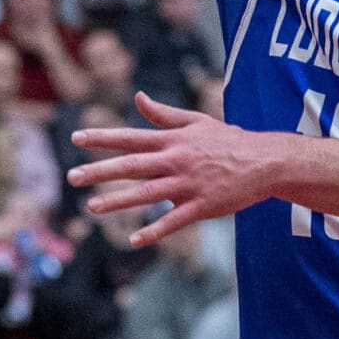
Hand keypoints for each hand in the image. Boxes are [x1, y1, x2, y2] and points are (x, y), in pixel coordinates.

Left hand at [72, 94, 270, 244]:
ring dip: (118, 201)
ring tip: (92, 207)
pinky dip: (154, 231)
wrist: (265, 162)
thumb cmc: (229, 140)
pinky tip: (135, 240)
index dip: (103, 138)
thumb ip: (164, 114)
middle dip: (100, 170)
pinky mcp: (201, 206)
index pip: (131, 137)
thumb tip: (139, 97)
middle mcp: (176, 161)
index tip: (76, 138)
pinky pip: (174, 221)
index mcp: (173, 141)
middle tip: (73, 177)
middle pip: (132, 166)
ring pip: (147, 194)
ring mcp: (188, 185)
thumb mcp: (196, 122)